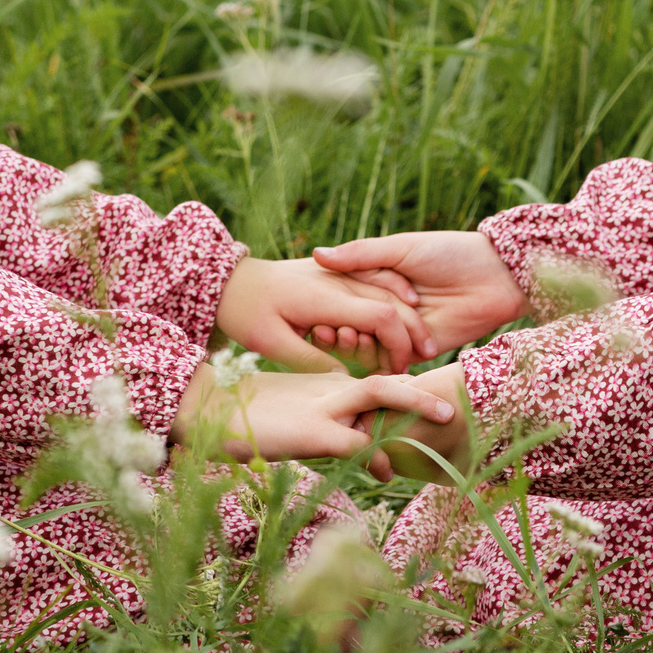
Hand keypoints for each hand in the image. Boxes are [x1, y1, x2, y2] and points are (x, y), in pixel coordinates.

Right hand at [172, 363, 458, 482]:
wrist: (202, 411)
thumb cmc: (240, 417)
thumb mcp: (287, 420)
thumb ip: (319, 429)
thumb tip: (345, 449)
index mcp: (324, 386)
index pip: (373, 384)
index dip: (403, 393)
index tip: (430, 408)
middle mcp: (327, 389)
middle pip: (383, 381)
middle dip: (419, 390)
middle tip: (452, 405)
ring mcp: (320, 406)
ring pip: (377, 394)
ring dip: (412, 403)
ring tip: (445, 416)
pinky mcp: (311, 431)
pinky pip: (354, 440)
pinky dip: (376, 452)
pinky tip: (389, 469)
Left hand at [214, 255, 434, 374]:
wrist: (228, 278)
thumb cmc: (246, 313)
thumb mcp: (273, 344)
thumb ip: (313, 361)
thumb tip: (348, 380)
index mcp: (324, 298)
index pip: (380, 316)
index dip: (398, 343)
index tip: (401, 369)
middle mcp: (337, 279)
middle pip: (391, 301)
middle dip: (413, 331)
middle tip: (423, 360)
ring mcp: (337, 272)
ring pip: (386, 288)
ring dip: (407, 314)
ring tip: (418, 344)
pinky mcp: (335, 271)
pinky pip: (374, 278)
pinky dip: (394, 296)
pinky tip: (403, 313)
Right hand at [311, 231, 525, 354]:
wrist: (496, 277)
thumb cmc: (449, 252)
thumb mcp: (401, 248)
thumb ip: (361, 255)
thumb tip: (317, 254)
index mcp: (377, 281)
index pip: (343, 298)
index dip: (326, 306)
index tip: (312, 312)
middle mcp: (386, 308)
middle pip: (352, 325)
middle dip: (338, 329)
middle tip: (326, 331)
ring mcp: (403, 331)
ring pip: (370, 346)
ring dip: (356, 347)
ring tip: (346, 339)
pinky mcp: (421, 351)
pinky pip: (396, 361)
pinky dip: (381, 362)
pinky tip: (369, 357)